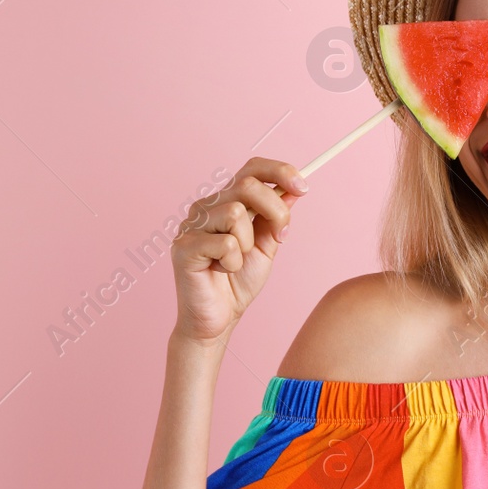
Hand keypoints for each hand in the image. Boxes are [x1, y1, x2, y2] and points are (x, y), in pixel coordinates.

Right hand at [170, 157, 306, 345]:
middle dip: (275, 211)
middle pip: (247, 185)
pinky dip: (233, 262)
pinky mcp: (184, 247)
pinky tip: (221, 271)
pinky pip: (226, 243)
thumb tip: (293, 190)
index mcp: (225, 202)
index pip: (251, 169)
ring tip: (236, 262)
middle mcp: (205, 207)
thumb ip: (276, 218)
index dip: (279, 172)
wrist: (218, 319)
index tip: (303, 188)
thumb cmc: (238, 283)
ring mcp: (191, 225)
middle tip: (280, 237)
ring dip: (248, 244)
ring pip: (236, 213)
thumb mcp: (266, 246)